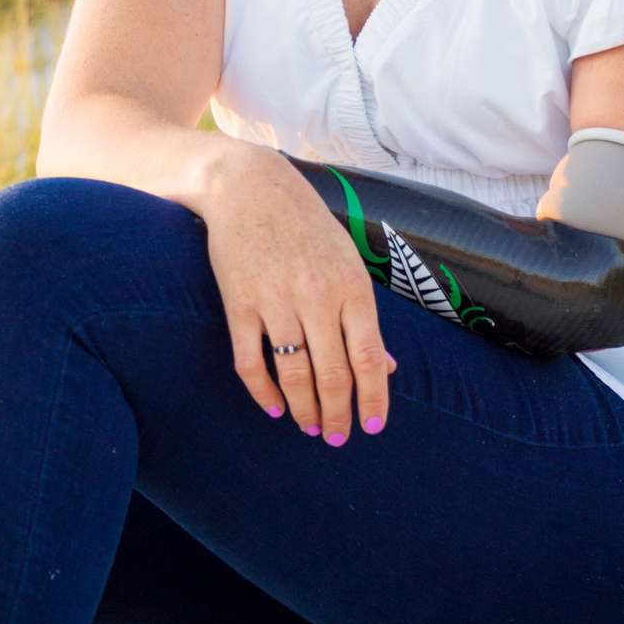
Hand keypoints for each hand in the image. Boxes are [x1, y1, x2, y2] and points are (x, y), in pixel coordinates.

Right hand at [198, 145, 398, 441]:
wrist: (250, 187)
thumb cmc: (307, 227)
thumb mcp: (347, 262)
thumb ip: (365, 315)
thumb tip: (385, 366)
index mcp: (351, 287)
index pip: (369, 357)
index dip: (374, 398)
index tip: (373, 427)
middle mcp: (317, 297)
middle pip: (332, 374)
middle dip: (336, 414)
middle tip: (337, 437)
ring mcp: (275, 300)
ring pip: (293, 373)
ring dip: (303, 409)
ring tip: (309, 427)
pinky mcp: (239, 303)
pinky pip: (250, 360)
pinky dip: (262, 391)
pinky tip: (273, 407)